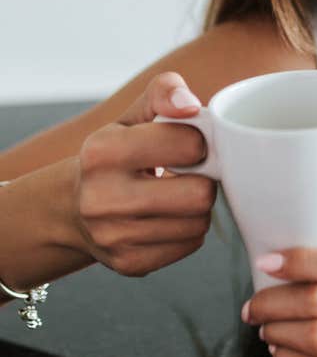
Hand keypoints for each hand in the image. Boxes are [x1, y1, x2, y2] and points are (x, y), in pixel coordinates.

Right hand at [74, 72, 216, 275]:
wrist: (72, 207)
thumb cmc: (115, 153)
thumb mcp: (134, 115)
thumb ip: (164, 92)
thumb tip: (189, 105)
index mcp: (103, 151)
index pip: (189, 144)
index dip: (198, 142)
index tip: (186, 144)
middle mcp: (102, 197)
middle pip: (199, 194)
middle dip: (204, 180)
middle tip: (191, 173)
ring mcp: (113, 237)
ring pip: (198, 223)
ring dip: (197, 206)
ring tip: (177, 194)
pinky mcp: (128, 264)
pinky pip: (189, 246)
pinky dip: (187, 230)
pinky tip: (168, 217)